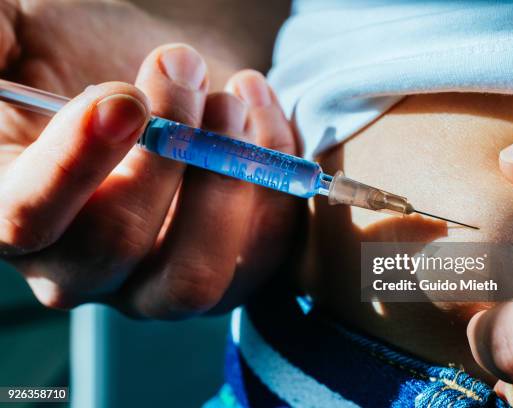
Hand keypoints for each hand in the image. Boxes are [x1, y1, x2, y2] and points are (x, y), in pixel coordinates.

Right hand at [0, 44, 301, 317]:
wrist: (167, 82)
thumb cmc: (90, 59)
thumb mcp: (28, 36)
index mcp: (19, 212)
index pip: (26, 217)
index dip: (73, 163)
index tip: (123, 99)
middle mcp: (84, 267)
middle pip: (116, 246)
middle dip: (164, 153)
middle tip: (188, 72)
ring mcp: (157, 283)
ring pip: (194, 276)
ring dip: (224, 181)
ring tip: (231, 104)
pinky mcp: (225, 277)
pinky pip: (259, 253)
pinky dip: (274, 182)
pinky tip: (259, 116)